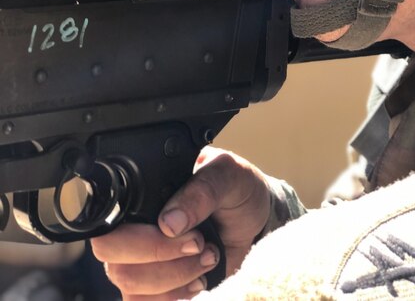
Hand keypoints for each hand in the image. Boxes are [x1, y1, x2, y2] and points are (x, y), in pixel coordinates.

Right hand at [91, 147, 272, 299]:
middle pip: (112, 257)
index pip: (111, 221)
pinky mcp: (152, 285)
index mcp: (142, 193)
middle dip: (160, 257)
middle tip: (199, 244)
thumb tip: (168, 223)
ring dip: (174, 277)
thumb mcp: (227, 175)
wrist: (254, 217)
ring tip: (209, 255)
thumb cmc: (236, 188)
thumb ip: (201, 191)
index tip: (186, 234)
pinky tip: (199, 280)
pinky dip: (174, 296)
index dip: (141, 237)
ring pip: (129, 284)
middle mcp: (131, 226)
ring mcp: (138, 258)